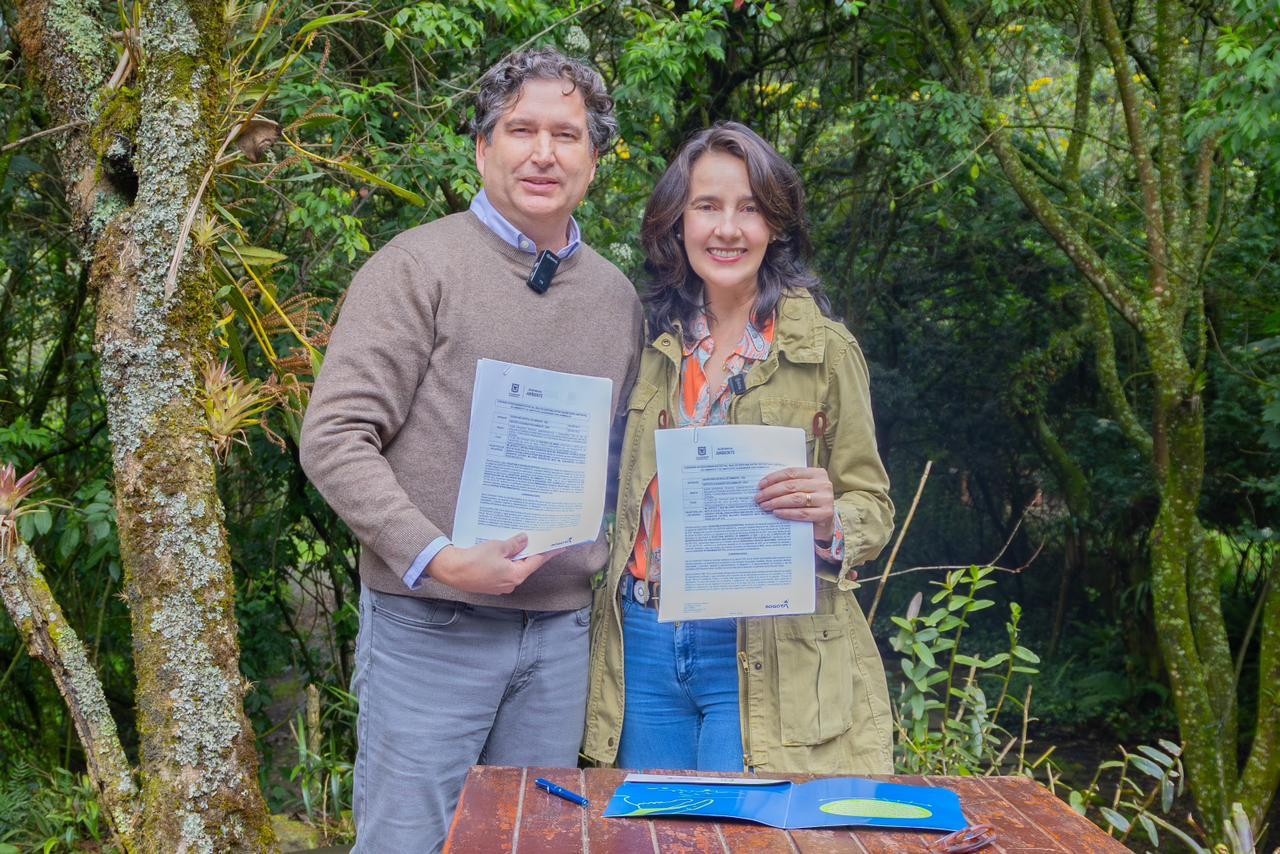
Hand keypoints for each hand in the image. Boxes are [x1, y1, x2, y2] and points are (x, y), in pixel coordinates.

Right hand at [427, 534, 558, 594]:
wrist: (452, 570)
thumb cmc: (474, 560)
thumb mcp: (498, 546)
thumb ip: (514, 544)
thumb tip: (525, 540)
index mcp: (516, 575)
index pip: (537, 561)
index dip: (548, 552)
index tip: (560, 547)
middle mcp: (510, 583)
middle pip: (526, 565)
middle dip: (530, 552)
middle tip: (538, 539)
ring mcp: (500, 585)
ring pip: (513, 567)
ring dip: (516, 556)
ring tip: (518, 541)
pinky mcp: (490, 584)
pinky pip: (503, 570)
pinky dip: (505, 561)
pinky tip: (503, 551)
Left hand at [756, 467, 835, 542]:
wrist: (825, 523)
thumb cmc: (810, 504)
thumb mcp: (803, 490)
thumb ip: (790, 484)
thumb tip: (764, 485)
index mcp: (817, 473)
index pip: (792, 472)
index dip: (774, 478)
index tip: (760, 485)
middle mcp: (824, 484)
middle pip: (792, 485)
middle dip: (772, 491)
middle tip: (759, 498)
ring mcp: (826, 499)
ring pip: (796, 498)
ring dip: (777, 502)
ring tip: (765, 506)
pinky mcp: (826, 514)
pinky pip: (802, 513)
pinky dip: (787, 513)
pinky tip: (776, 513)